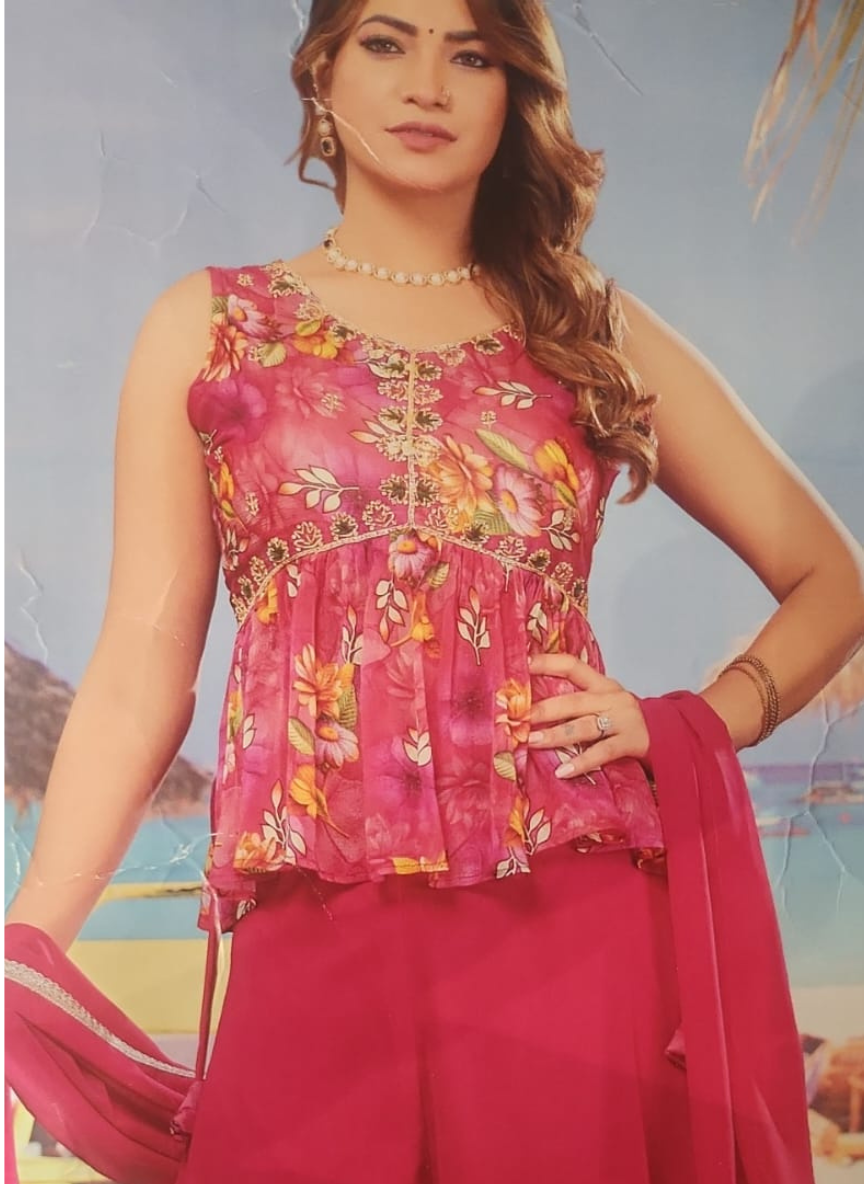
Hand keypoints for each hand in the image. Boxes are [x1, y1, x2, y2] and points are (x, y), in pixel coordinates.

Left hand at [526, 653, 650, 778]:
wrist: (670, 733)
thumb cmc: (626, 719)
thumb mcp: (606, 702)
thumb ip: (579, 701)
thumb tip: (534, 707)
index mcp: (602, 684)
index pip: (572, 666)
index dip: (547, 663)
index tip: (522, 665)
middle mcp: (611, 698)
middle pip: (573, 701)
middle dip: (544, 709)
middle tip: (519, 717)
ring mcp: (622, 720)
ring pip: (584, 726)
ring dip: (556, 735)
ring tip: (533, 741)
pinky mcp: (631, 741)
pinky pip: (603, 752)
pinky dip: (582, 762)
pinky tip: (563, 771)